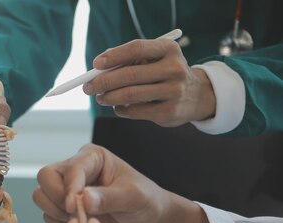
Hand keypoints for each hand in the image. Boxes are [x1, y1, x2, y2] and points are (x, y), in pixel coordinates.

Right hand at [32, 144, 176, 222]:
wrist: (148, 222)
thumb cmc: (145, 202)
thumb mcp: (133, 197)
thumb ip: (109, 198)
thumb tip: (84, 199)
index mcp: (92, 158)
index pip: (69, 169)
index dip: (69, 188)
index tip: (75, 208)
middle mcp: (75, 170)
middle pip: (46, 177)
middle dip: (59, 199)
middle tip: (79, 214)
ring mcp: (67, 190)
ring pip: (41, 196)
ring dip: (58, 213)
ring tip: (84, 221)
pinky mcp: (64, 209)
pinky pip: (48, 216)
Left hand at [83, 38, 215, 126]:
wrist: (196, 95)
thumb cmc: (164, 73)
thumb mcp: (154, 59)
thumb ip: (129, 60)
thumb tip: (98, 67)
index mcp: (169, 49)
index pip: (137, 48)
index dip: (114, 56)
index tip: (96, 64)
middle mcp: (174, 69)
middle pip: (130, 75)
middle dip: (103, 82)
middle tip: (88, 87)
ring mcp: (174, 92)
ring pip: (130, 95)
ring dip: (109, 97)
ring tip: (100, 98)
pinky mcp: (169, 112)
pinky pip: (135, 111)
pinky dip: (120, 109)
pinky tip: (117, 106)